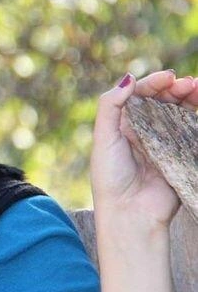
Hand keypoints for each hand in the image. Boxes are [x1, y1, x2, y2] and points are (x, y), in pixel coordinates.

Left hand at [90, 70, 197, 230]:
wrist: (131, 213)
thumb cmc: (111, 177)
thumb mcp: (104, 138)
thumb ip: (110, 106)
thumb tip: (128, 77)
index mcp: (123, 125)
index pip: (140, 96)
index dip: (153, 83)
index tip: (168, 77)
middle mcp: (144, 132)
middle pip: (163, 102)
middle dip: (175, 89)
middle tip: (185, 84)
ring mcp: (165, 144)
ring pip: (181, 114)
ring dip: (189, 99)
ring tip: (195, 89)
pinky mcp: (182, 157)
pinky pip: (194, 134)